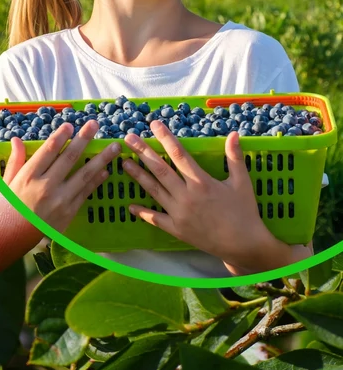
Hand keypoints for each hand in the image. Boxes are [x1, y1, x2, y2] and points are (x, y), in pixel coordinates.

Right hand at [3, 120, 121, 232]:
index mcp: (28, 176)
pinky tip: (105, 171)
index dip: (61, 136)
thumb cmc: (7, 208)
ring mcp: (60, 200)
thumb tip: (17, 140)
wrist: (12, 238)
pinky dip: (96, 181)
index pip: (49, 150)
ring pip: (84, 175)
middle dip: (84, 139)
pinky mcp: (68, 212)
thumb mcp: (6, 183)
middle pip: (69, 158)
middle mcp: (46, 186)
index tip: (70, 125)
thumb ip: (15, 161)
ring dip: (101, 159)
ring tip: (114, 148)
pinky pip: (85, 193)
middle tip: (95, 125)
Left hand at [122, 121, 303, 273]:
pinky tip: (130, 206)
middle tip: (128, 138)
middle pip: (160, 169)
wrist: (243, 244)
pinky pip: (155, 219)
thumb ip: (235, 158)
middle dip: (143, 152)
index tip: (154, 125)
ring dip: (138, 176)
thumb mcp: (242, 183)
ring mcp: (178, 213)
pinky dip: (142, 212)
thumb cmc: (244, 212)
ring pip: (154, 190)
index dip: (166, 138)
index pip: (179, 155)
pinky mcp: (175, 229)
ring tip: (124, 163)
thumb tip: (234, 134)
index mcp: (201, 182)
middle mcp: (186, 196)